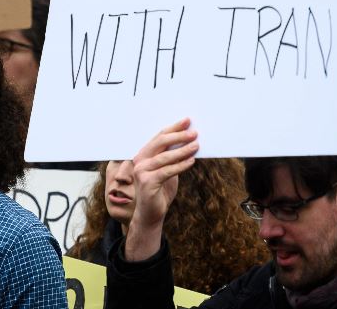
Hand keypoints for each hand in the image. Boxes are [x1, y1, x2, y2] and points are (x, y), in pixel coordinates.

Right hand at [124, 118, 197, 260]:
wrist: (150, 214)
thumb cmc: (160, 192)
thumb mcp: (168, 171)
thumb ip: (173, 158)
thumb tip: (190, 142)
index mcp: (144, 154)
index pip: (159, 137)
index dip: (174, 128)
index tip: (187, 121)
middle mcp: (140, 160)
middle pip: (160, 142)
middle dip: (179, 135)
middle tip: (194, 132)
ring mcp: (141, 171)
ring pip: (165, 156)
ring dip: (183, 150)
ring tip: (196, 145)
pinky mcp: (147, 182)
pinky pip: (167, 171)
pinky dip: (180, 165)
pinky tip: (191, 161)